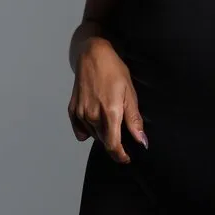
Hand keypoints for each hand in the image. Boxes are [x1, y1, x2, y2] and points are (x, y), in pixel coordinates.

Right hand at [67, 37, 147, 162]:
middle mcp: (92, 116)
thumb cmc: (114, 71)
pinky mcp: (73, 110)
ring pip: (94, 135)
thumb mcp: (130, 93)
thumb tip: (141, 141)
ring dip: (103, 133)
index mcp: (110, 112)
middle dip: (115, 140)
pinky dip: (88, 129)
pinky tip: (96, 118)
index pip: (113, 145)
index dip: (120, 156)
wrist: (93, 56)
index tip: (126, 158)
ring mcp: (81, 113)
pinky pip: (81, 130)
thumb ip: (134, 120)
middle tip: (122, 125)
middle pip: (104, 141)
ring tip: (110, 115)